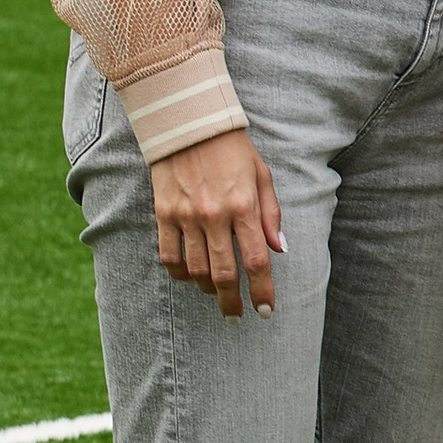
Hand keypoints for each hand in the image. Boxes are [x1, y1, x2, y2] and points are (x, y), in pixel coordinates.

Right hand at [149, 127, 284, 316]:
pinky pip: (169, 255)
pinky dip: (179, 273)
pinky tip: (189, 277)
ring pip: (195, 270)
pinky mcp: (163, 214)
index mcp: (244, 207)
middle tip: (235, 317)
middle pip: (224, 274)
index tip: (265, 310)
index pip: (256, 261)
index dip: (262, 291)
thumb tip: (279, 249)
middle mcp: (215, 216)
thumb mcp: (262, 176)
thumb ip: (271, 215)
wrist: (189, 124)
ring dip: (207, 289)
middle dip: (232, 302)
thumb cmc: (232, 149)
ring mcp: (186, 216)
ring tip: (215, 294)